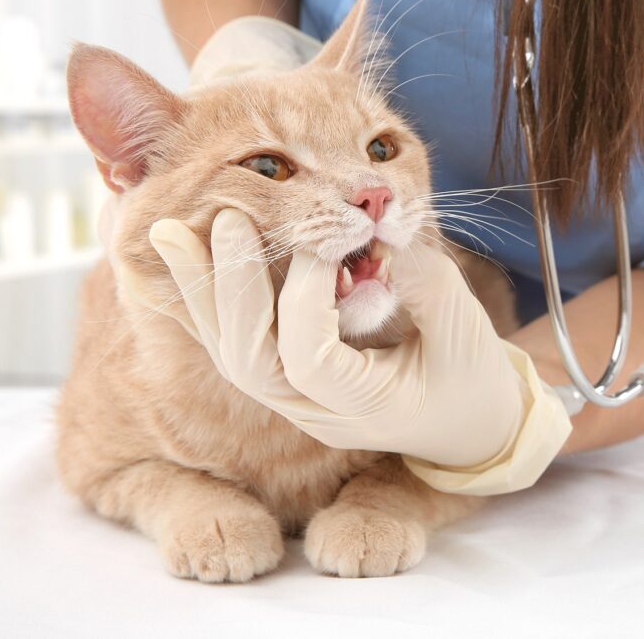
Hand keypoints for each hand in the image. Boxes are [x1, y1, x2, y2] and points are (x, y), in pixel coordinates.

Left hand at [147, 209, 571, 494]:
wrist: (468, 423)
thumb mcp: (464, 330)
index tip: (329, 240)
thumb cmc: (471, 375)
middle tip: (226, 221)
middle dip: (234, 289)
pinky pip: (234, 343)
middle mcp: (315, 412)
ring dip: (202, 291)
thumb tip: (380, 225)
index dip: (309, 295)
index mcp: (365, 408)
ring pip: (230, 352)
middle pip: (249, 361)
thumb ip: (424, 282)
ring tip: (171, 231)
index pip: (310, 357)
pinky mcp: (286, 378)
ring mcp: (294, 400)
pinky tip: (180, 259)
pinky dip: (205, 301)